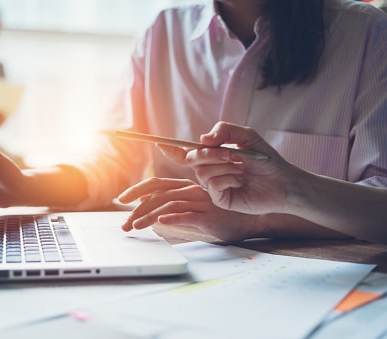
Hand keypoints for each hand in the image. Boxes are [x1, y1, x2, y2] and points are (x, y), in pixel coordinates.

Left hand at [118, 177, 259, 241]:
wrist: (248, 220)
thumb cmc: (217, 214)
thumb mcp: (192, 206)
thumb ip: (171, 202)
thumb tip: (145, 203)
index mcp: (185, 186)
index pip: (155, 184)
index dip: (136, 189)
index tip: (121, 200)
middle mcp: (191, 191)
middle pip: (158, 195)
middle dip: (138, 208)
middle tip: (125, 223)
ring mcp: (201, 203)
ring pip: (169, 205)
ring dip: (149, 216)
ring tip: (135, 227)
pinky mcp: (209, 216)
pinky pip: (188, 215)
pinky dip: (173, 218)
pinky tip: (160, 224)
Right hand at [158, 122, 289, 214]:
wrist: (283, 181)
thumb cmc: (266, 160)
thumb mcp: (246, 136)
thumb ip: (224, 131)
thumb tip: (202, 140)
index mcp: (213, 156)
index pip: (187, 153)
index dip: (172, 149)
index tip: (159, 143)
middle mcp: (210, 171)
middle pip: (192, 159)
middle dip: (209, 154)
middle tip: (231, 154)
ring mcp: (214, 186)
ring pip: (202, 172)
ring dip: (223, 166)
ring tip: (241, 169)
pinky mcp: (219, 199)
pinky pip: (212, 185)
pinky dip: (227, 179)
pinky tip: (240, 181)